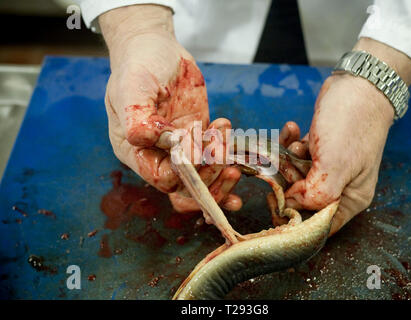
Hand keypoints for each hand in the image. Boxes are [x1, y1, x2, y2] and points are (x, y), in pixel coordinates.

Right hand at [99, 5, 241, 211]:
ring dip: (221, 169)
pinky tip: (230, 142)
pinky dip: (226, 157)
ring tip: (228, 143)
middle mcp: (157, 155)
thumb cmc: (138, 66)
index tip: (199, 149)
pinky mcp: (199, 137)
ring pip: (203, 177)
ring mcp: (180, 147)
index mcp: (135, 151)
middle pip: (186, 186)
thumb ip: (137, 119)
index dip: (185, 172)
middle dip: (209, 176)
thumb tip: (148, 142)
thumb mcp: (131, 88)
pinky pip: (214, 158)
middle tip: (225, 157)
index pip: (162, 178)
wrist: (155, 49)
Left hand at [281, 38, 410, 234]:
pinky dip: (289, 145)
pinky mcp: (317, 150)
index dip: (295, 218)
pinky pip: (295, 156)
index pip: (319, 223)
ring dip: (287, 160)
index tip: (276, 202)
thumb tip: (290, 205)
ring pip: (294, 175)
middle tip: (281, 166)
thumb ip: (315, 195)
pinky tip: (292, 129)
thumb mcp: (335, 167)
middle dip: (288, 182)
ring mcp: (327, 167)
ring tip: (295, 144)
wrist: (358, 85)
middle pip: (302, 199)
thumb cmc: (352, 126)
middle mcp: (339, 187)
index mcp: (350, 198)